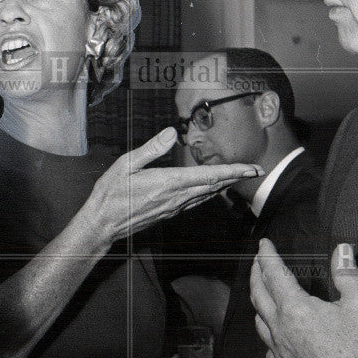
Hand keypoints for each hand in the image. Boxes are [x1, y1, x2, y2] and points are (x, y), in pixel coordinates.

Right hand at [78, 127, 261, 248]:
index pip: (208, 176)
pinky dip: (209, 194)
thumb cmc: (110, 193)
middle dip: (236, 177)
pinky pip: (195, 202)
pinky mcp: (168, 213)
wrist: (102, 225)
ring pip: (207, 195)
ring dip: (225, 185)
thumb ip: (151, 148)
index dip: (232, 171)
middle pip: (214, 186)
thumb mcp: (126, 164)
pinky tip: (212, 190)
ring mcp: (173, 207)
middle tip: (254, 170)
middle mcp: (176, 197)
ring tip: (239, 177)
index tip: (251, 168)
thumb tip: (172, 132)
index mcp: (168, 182)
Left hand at [250, 240, 357, 357]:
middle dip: (256, 273)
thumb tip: (341, 249)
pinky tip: (274, 330)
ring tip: (264, 291)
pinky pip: (268, 348)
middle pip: (258, 294)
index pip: (273, 274)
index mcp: (295, 310)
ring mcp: (280, 353)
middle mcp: (281, 330)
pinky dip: (268, 333)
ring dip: (259, 302)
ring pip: (259, 321)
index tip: (263, 243)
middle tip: (258, 261)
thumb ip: (346, 272)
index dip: (267, 255)